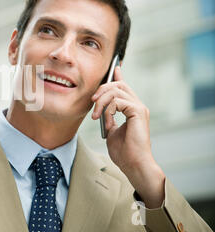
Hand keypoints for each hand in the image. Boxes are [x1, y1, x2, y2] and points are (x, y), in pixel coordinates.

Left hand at [91, 66, 164, 207]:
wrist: (133, 164)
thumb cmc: (124, 152)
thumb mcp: (112, 131)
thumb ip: (108, 119)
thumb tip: (101, 111)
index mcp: (132, 109)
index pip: (125, 86)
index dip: (118, 75)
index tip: (114, 67)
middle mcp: (138, 106)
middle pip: (119, 84)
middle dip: (102, 89)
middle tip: (92, 101)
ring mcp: (139, 108)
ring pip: (116, 90)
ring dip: (101, 101)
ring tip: (96, 116)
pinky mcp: (138, 112)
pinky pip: (118, 101)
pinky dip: (108, 109)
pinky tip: (106, 120)